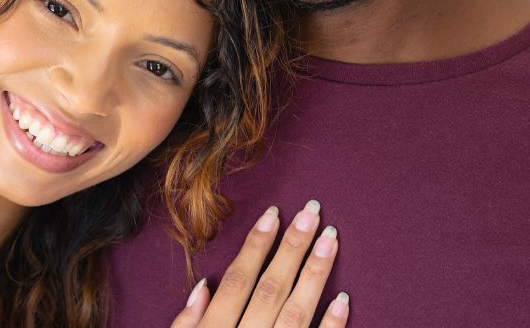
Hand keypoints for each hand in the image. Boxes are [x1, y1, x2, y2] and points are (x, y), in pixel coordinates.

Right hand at [171, 200, 348, 327]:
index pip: (238, 282)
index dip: (256, 246)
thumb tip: (203, 285)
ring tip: (330, 240)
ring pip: (296, 313)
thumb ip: (186, 324)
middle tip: (312, 212)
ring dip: (315, 274)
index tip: (274, 214)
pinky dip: (332, 324)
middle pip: (271, 289)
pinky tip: (343, 298)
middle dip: (292, 248)